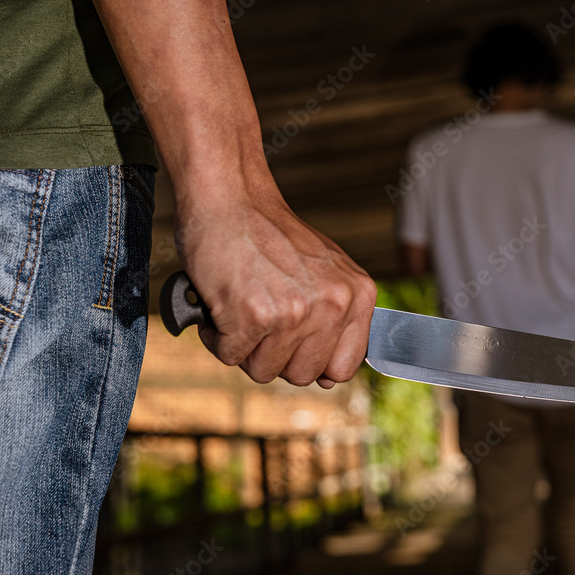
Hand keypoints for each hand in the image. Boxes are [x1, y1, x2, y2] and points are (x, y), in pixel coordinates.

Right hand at [175, 171, 375, 387]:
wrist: (229, 196)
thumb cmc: (269, 233)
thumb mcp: (324, 269)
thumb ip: (335, 317)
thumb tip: (330, 379)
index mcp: (357, 295)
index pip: (344, 368)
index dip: (314, 365)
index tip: (295, 348)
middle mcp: (332, 305)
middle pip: (301, 375)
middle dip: (275, 355)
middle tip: (261, 318)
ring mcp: (293, 313)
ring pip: (263, 371)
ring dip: (244, 346)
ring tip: (241, 305)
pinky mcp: (253, 316)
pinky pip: (230, 356)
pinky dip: (216, 336)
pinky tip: (221, 305)